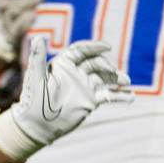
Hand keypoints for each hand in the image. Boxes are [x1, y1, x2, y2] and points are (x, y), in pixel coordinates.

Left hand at [0, 37, 132, 160]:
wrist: (37, 125)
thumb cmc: (32, 101)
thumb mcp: (36, 77)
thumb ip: (38, 57)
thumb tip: (39, 37)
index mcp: (63, 64)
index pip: (81, 51)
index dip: (94, 47)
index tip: (107, 47)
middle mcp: (75, 73)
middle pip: (96, 63)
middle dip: (106, 66)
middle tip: (113, 72)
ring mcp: (84, 86)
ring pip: (105, 78)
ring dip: (116, 78)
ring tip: (126, 82)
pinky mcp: (90, 100)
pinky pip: (108, 95)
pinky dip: (120, 95)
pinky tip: (131, 97)